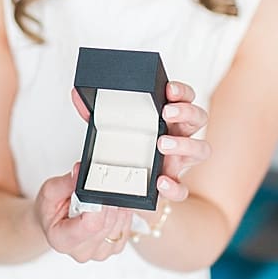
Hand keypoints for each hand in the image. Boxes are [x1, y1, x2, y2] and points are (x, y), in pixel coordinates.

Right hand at [34, 162, 133, 262]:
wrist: (54, 223)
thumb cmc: (50, 211)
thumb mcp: (50, 192)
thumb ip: (66, 183)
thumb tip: (81, 172)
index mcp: (62, 240)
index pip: (91, 225)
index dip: (99, 204)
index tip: (100, 187)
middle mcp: (82, 252)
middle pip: (107, 223)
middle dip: (107, 201)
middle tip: (102, 185)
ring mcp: (100, 253)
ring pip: (119, 225)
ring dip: (116, 207)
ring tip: (102, 197)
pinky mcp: (114, 248)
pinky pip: (126, 229)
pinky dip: (121, 215)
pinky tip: (110, 207)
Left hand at [69, 80, 210, 203]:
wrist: (121, 186)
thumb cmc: (124, 151)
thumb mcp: (108, 129)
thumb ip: (95, 112)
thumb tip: (76, 94)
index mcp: (167, 119)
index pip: (184, 98)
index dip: (182, 91)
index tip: (169, 89)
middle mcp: (179, 137)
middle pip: (198, 118)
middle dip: (186, 112)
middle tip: (166, 112)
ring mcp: (178, 161)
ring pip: (201, 149)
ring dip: (185, 144)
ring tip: (162, 143)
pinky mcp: (171, 186)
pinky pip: (182, 189)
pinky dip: (174, 186)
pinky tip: (160, 181)